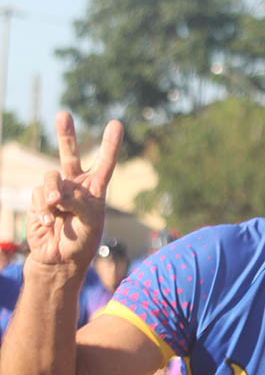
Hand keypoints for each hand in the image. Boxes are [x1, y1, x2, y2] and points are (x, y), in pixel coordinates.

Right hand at [27, 113, 122, 270]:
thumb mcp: (89, 222)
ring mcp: (55, 190)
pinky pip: (38, 195)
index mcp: (95, 189)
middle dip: (65, 134)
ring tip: (56, 205)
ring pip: (50, 176)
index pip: (104, 164)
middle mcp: (75, 185)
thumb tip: (57, 191)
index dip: (110, 145)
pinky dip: (43, 208)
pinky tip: (48, 223)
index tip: (116, 124)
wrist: (59, 260)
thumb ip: (77, 202)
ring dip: (53, 191)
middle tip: (63, 114)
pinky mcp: (38, 199)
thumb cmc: (81, 242)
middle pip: (69, 153)